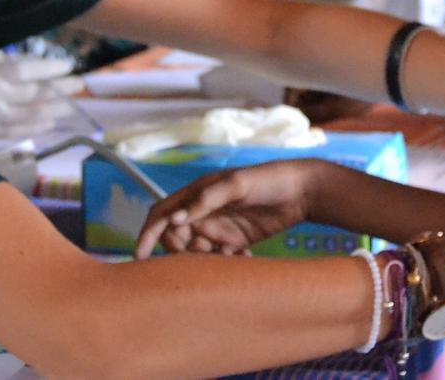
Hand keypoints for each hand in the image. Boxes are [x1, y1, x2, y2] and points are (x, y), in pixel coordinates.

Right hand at [0, 48, 82, 137]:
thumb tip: (18, 62)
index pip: (24, 71)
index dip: (49, 69)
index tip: (69, 65)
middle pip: (31, 94)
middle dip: (58, 90)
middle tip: (80, 85)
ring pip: (26, 116)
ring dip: (52, 111)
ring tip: (72, 106)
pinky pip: (11, 133)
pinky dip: (32, 129)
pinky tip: (49, 125)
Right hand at [133, 159, 325, 258]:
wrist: (304, 190)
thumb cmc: (269, 179)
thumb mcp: (237, 184)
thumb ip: (206, 200)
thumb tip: (175, 218)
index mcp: (197, 195)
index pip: (161, 215)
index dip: (147, 234)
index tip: (139, 256)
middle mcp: (203, 212)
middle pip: (176, 239)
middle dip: (183, 253)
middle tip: (207, 255)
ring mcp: (219, 227)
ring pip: (197, 253)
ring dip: (206, 262)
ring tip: (231, 256)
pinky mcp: (236, 241)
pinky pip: (219, 259)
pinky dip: (225, 264)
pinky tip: (245, 258)